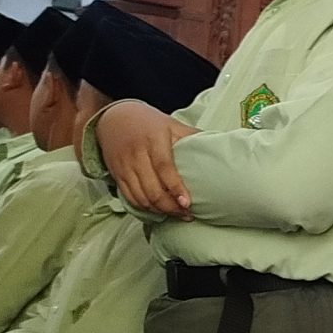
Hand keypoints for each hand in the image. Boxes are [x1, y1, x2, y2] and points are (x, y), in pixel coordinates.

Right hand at [94, 101, 199, 217]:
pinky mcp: (116, 174)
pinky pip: (129, 197)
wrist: (114, 118)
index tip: (187, 203)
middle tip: (186, 214)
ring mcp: (124, 165)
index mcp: (153, 140)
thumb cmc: (148, 123)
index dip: (175, 188)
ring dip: (158, 210)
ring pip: (140, 196)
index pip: (164, 167)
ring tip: (175, 214)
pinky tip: (157, 210)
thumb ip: (192, 136)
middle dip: (170, 206)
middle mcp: (137, 154)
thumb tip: (218, 145)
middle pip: (152, 188)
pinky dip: (144, 208)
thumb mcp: (172, 124)